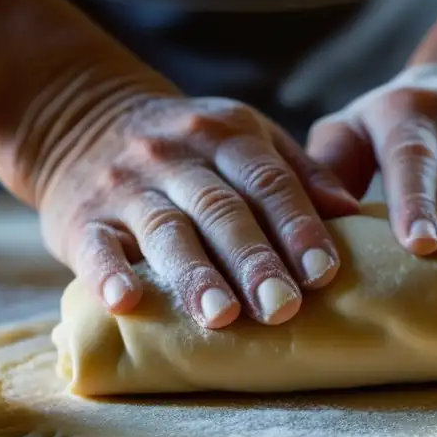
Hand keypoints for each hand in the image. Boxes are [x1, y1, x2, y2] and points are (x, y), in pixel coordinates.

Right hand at [31, 95, 359, 327]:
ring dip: (195, 274)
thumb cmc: (189, 148)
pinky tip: (125, 302)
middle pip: (222, 209)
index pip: (268, 180)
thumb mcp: (244, 137)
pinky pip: (95, 245)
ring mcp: (127, 186)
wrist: (84, 119)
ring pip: (166, 228)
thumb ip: (297, 173)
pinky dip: (108, 273)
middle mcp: (177, 156)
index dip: (297, 225)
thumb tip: (354, 213)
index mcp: (226, 135)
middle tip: (283, 307)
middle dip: (254, 260)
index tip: (324, 271)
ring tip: (222, 317)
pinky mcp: (83, 218)